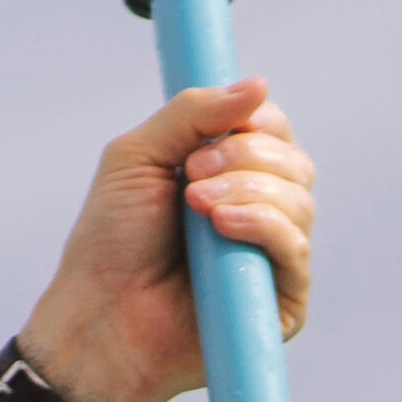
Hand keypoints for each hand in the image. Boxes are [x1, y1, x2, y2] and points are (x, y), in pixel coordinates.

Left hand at [12, 81, 313, 401]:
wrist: (101, 318)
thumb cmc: (111, 243)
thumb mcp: (139, 155)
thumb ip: (193, 113)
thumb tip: (259, 84)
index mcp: (229, 176)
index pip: (273, 131)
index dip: (252, 122)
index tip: (202, 137)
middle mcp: (258, 214)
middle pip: (294, 161)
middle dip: (246, 156)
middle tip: (191, 174)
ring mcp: (272, 259)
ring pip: (300, 202)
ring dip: (249, 190)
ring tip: (197, 207)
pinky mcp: (282, 303)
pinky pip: (296, 250)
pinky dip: (264, 227)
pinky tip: (222, 228)